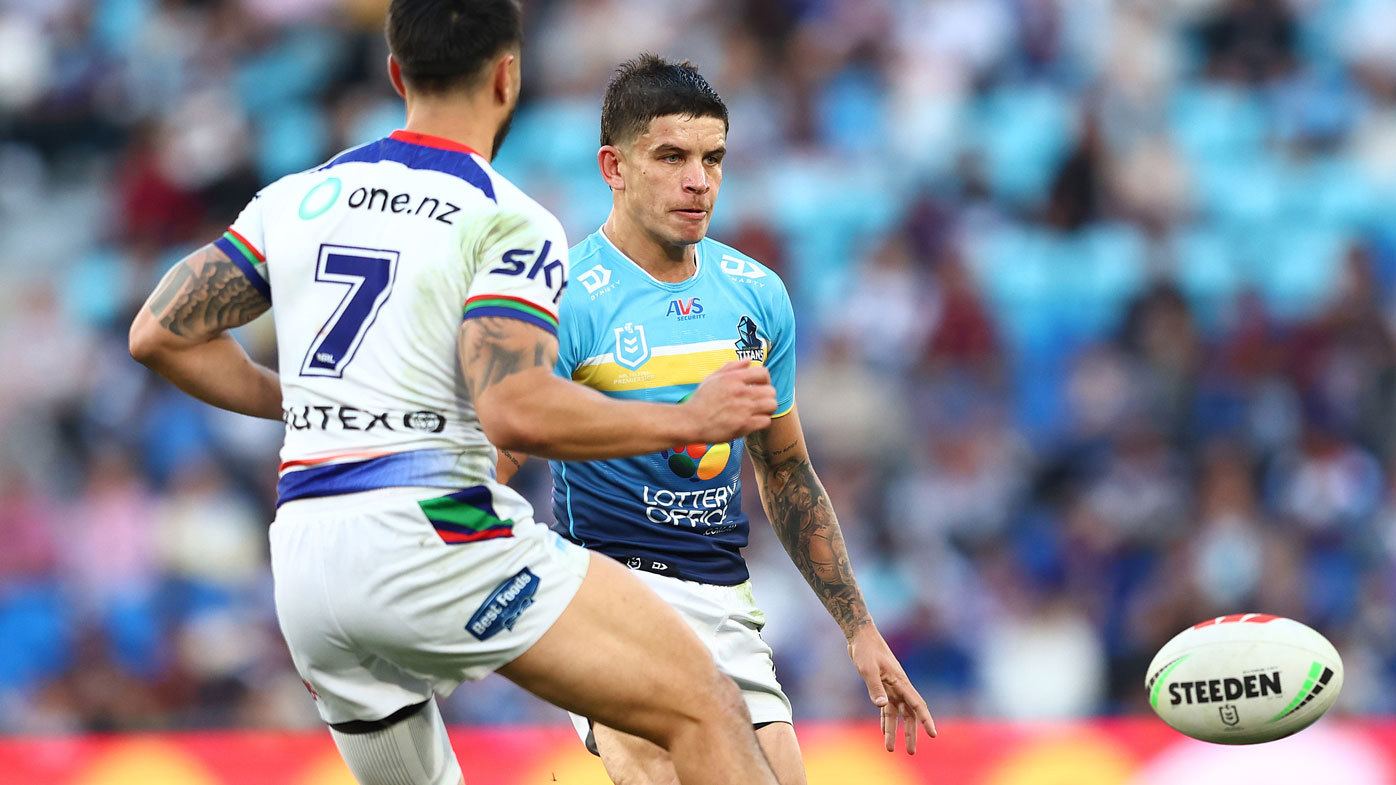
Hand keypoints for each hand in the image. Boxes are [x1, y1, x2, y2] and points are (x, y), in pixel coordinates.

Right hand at [682, 360, 776, 443]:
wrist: (690, 422)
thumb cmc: (700, 400)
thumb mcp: (712, 378)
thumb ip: (731, 367)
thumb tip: (748, 360)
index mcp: (733, 378)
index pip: (763, 372)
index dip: (765, 379)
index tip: (760, 386)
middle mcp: (740, 392)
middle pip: (771, 390)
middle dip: (767, 395)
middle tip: (760, 401)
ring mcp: (743, 409)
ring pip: (771, 405)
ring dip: (767, 409)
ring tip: (758, 411)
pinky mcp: (744, 425)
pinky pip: (766, 421)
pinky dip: (762, 422)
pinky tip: (753, 422)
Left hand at [848, 625, 936, 753]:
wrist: (860, 635)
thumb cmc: (865, 649)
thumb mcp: (868, 668)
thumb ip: (875, 687)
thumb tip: (882, 707)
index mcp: (900, 682)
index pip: (917, 704)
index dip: (926, 720)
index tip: (933, 734)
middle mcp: (899, 686)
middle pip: (909, 714)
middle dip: (911, 733)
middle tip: (911, 752)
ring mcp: (891, 686)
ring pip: (897, 713)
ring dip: (894, 731)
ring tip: (891, 749)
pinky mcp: (882, 686)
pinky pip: (886, 707)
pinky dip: (885, 720)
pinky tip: (883, 731)